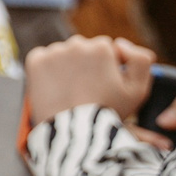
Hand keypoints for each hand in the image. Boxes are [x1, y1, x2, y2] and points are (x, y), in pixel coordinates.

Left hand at [24, 35, 155, 124]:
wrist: (74, 132)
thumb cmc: (107, 112)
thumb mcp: (138, 90)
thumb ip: (140, 60)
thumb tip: (121, 43)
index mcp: (101, 47)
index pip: (104, 48)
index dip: (105, 67)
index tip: (102, 85)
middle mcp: (76, 43)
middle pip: (82, 48)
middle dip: (85, 64)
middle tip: (86, 89)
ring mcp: (54, 52)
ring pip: (62, 54)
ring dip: (66, 66)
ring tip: (70, 91)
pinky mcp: (35, 61)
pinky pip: (42, 58)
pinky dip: (46, 69)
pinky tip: (55, 87)